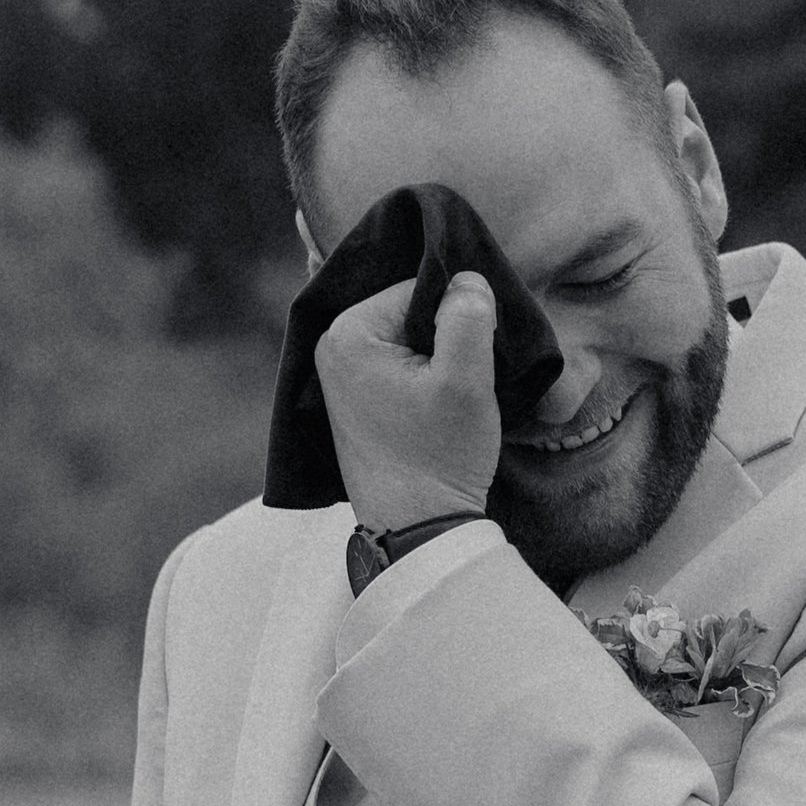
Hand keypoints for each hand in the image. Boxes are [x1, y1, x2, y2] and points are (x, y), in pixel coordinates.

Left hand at [315, 271, 499, 529]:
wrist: (417, 528)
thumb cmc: (440, 456)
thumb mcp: (465, 381)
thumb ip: (468, 318)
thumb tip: (468, 278)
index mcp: (349, 332)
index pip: (418, 289)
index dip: (458, 315)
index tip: (474, 357)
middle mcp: (332, 348)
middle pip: (409, 313)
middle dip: (445, 336)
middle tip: (467, 379)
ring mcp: (338, 378)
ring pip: (407, 341)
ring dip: (437, 359)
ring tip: (452, 399)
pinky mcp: (353, 403)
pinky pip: (396, 367)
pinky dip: (422, 379)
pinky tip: (437, 410)